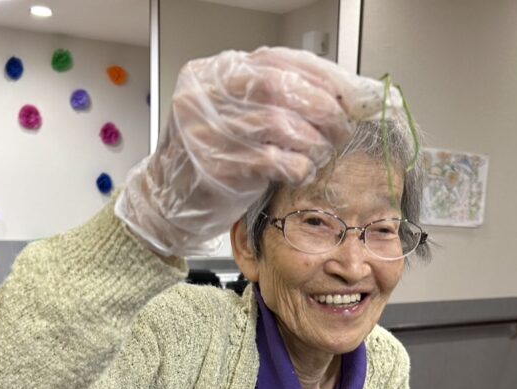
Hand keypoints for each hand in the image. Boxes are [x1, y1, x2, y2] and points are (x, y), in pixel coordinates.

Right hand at [116, 46, 392, 256]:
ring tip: (322, 151)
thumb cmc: (212, 157)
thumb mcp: (237, 117)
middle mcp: (205, 96)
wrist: (169, 199)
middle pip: (278, 87)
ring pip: (278, 123)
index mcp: (213, 74)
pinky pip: (271, 161)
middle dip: (321, 107)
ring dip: (313, 140)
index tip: (348, 93)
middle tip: (342, 126)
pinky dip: (296, 165)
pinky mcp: (215, 168)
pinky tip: (301, 170)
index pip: (276, 61)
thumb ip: (273, 99)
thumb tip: (337, 95)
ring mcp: (207, 131)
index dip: (319, 76)